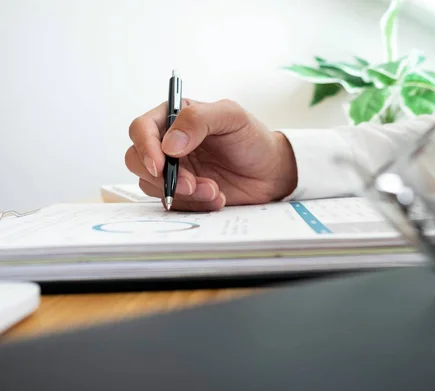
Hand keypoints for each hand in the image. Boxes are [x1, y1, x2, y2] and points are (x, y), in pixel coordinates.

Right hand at [125, 99, 297, 210]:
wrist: (271, 171)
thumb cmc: (252, 138)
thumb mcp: (232, 116)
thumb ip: (198, 120)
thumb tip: (169, 144)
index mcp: (174, 117)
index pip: (141, 129)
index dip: (145, 147)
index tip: (160, 165)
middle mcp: (167, 143)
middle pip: (137, 160)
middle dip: (162, 177)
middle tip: (191, 184)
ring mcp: (173, 170)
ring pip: (153, 186)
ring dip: (183, 193)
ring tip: (214, 190)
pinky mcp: (182, 193)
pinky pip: (173, 203)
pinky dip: (194, 204)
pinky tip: (217, 197)